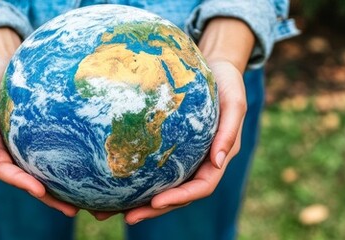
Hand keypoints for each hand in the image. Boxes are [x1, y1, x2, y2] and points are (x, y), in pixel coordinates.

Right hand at [0, 28, 78, 216]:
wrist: (2, 62)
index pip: (5, 171)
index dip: (21, 183)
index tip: (39, 189)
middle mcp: (9, 151)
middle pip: (28, 180)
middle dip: (48, 197)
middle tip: (71, 209)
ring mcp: (24, 147)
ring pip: (42, 173)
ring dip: (60, 191)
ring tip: (83, 204)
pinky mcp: (40, 138)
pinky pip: (54, 156)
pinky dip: (67, 169)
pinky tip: (87, 175)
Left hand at [123, 17, 254, 224]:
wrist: (217, 68)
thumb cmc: (229, 83)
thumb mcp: (235, 103)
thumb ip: (230, 132)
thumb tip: (218, 162)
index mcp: (218, 159)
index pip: (200, 187)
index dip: (179, 198)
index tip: (156, 203)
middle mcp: (200, 164)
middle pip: (177, 195)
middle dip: (153, 209)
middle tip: (127, 217)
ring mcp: (185, 159)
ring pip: (161, 186)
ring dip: (138, 201)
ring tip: (108, 210)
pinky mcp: (170, 149)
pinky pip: (152, 167)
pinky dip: (134, 177)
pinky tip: (108, 179)